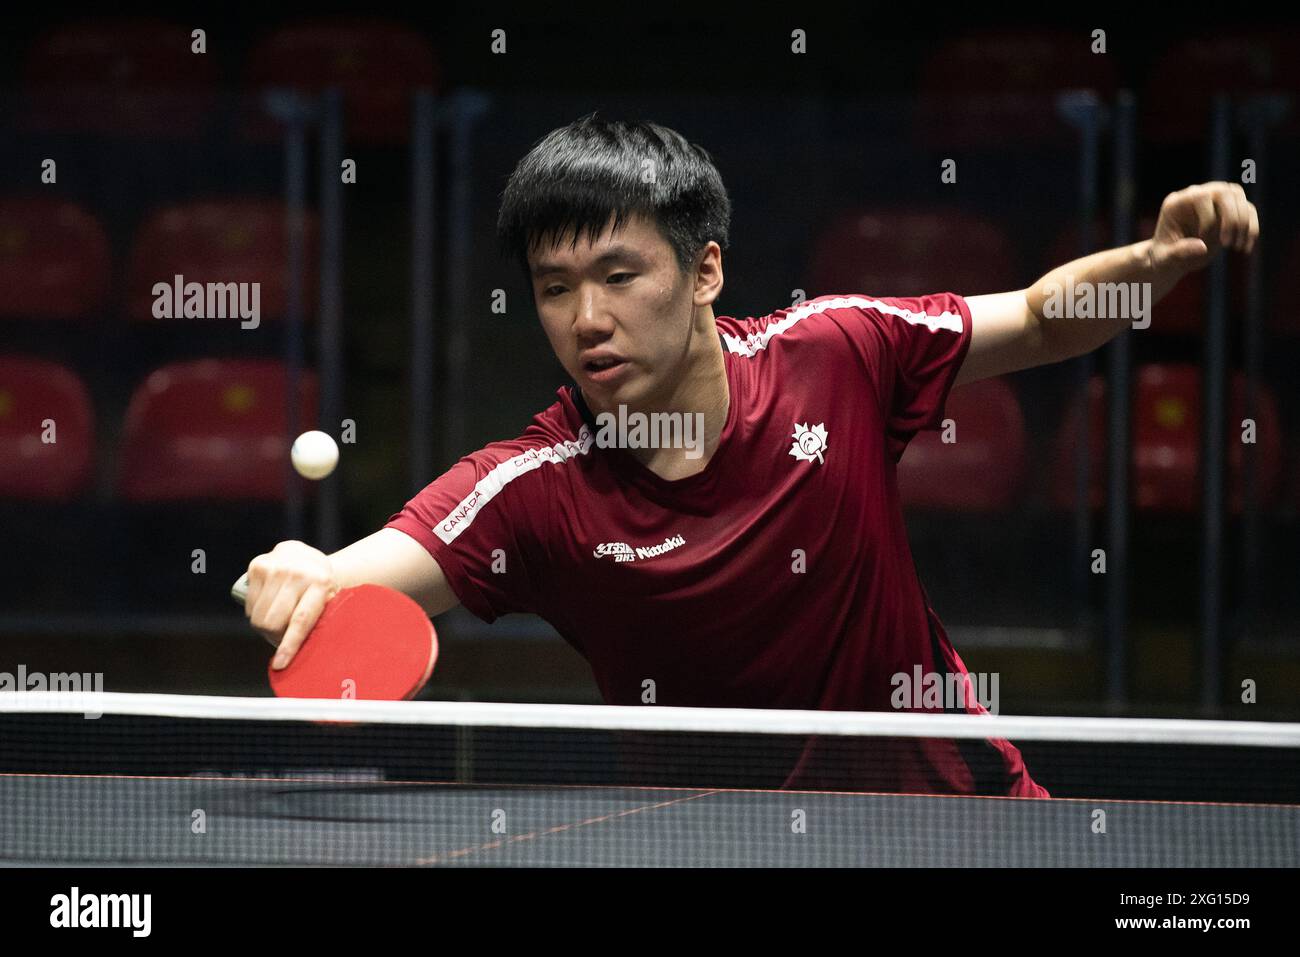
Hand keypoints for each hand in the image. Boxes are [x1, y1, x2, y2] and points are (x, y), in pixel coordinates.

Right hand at [241, 540, 338, 668]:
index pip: (300, 620)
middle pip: (273, 622)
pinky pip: (249, 604)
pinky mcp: (258, 566)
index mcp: (321, 583)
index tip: (280, 664)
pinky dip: (256, 611)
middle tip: (283, 635)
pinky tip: (268, 605)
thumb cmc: (321, 587)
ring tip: (278, 618)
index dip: (289, 645)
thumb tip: (317, 655)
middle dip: (275, 636)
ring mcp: (275, 567)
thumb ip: (323, 621)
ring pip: (258, 616)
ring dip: (265, 625)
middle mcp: (297, 573)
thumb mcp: (330, 600)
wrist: (308, 556)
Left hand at [1149, 181, 1258, 277]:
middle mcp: (1196, 196)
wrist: (1173, 260)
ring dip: (1244, 222)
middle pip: (1224, 191)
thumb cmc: (1164, 259)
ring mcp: (1213, 200)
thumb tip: (1202, 246)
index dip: (1208, 216)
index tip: (1203, 239)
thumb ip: (1179, 252)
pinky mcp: (1227, 210)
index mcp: (1177, 203)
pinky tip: (1244, 248)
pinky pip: (1247, 209)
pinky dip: (1251, 228)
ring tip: (1238, 247)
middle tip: (1227, 244)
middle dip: (1231, 218)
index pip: (1201, 195)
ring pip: (1238, 196)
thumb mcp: (1165, 259)